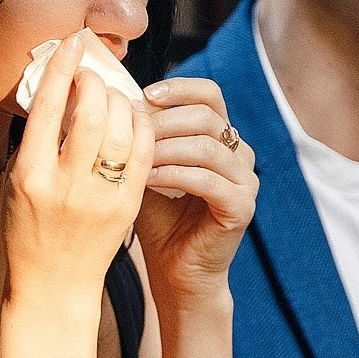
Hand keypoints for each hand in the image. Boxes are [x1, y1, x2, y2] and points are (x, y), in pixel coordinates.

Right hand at [4, 33, 153, 310]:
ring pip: (124, 130)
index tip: (73, 44)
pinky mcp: (127, 207)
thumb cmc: (27, 229)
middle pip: (92, 113)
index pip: (49, 107)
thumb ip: (36, 142)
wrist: (53, 284)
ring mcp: (100, 198)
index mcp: (29, 175)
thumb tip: (60, 93)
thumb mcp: (14, 184)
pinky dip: (142, 127)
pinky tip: (136, 118)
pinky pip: (144, 154)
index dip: (63, 68)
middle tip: (93, 77)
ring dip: (123, 102)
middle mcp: (65, 185)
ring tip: (115, 97)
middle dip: (97, 83)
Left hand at [131, 76, 256, 304]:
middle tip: (131, 130)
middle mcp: (239, 154)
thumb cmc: (158, 218)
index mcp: (219, 139)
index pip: (210, 95)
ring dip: (166, 148)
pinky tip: (148, 180)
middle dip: (164, 121)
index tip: (143, 95)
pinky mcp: (242, 206)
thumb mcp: (145, 168)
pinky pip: (209, 180)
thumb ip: (141, 136)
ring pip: (207, 146)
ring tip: (135, 159)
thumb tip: (113, 98)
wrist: (174, 269)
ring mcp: (245, 180)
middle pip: (207, 116)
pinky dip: (175, 176)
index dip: (179, 88)